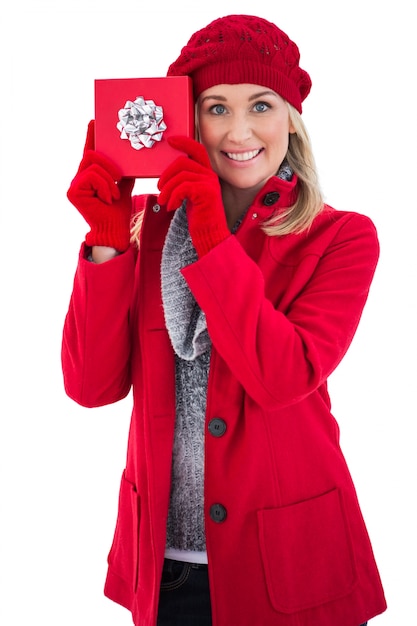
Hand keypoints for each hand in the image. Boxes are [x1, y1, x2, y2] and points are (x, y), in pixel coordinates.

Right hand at [67, 120, 134, 250]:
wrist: (114, 230)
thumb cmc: (118, 212)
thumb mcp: (124, 188)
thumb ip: (123, 174)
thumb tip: (131, 161)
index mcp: (90, 176)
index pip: (91, 153)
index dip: (91, 137)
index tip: (94, 121)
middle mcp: (79, 178)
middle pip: (92, 155)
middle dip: (109, 164)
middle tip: (119, 178)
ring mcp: (74, 185)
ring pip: (93, 165)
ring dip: (109, 180)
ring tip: (114, 195)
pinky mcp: (73, 191)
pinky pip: (92, 176)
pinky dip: (105, 186)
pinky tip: (107, 199)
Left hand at [158, 136, 229, 256]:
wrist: (211, 235)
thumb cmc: (199, 218)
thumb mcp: (190, 196)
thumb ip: (184, 183)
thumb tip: (167, 175)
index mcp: (207, 174)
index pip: (197, 149)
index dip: (184, 142)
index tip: (171, 140)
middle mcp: (210, 176)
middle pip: (183, 162)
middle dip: (166, 174)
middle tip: (159, 189)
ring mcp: (209, 183)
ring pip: (180, 176)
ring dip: (166, 189)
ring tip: (163, 201)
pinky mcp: (206, 193)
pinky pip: (182, 187)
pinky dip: (173, 197)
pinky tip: (172, 207)